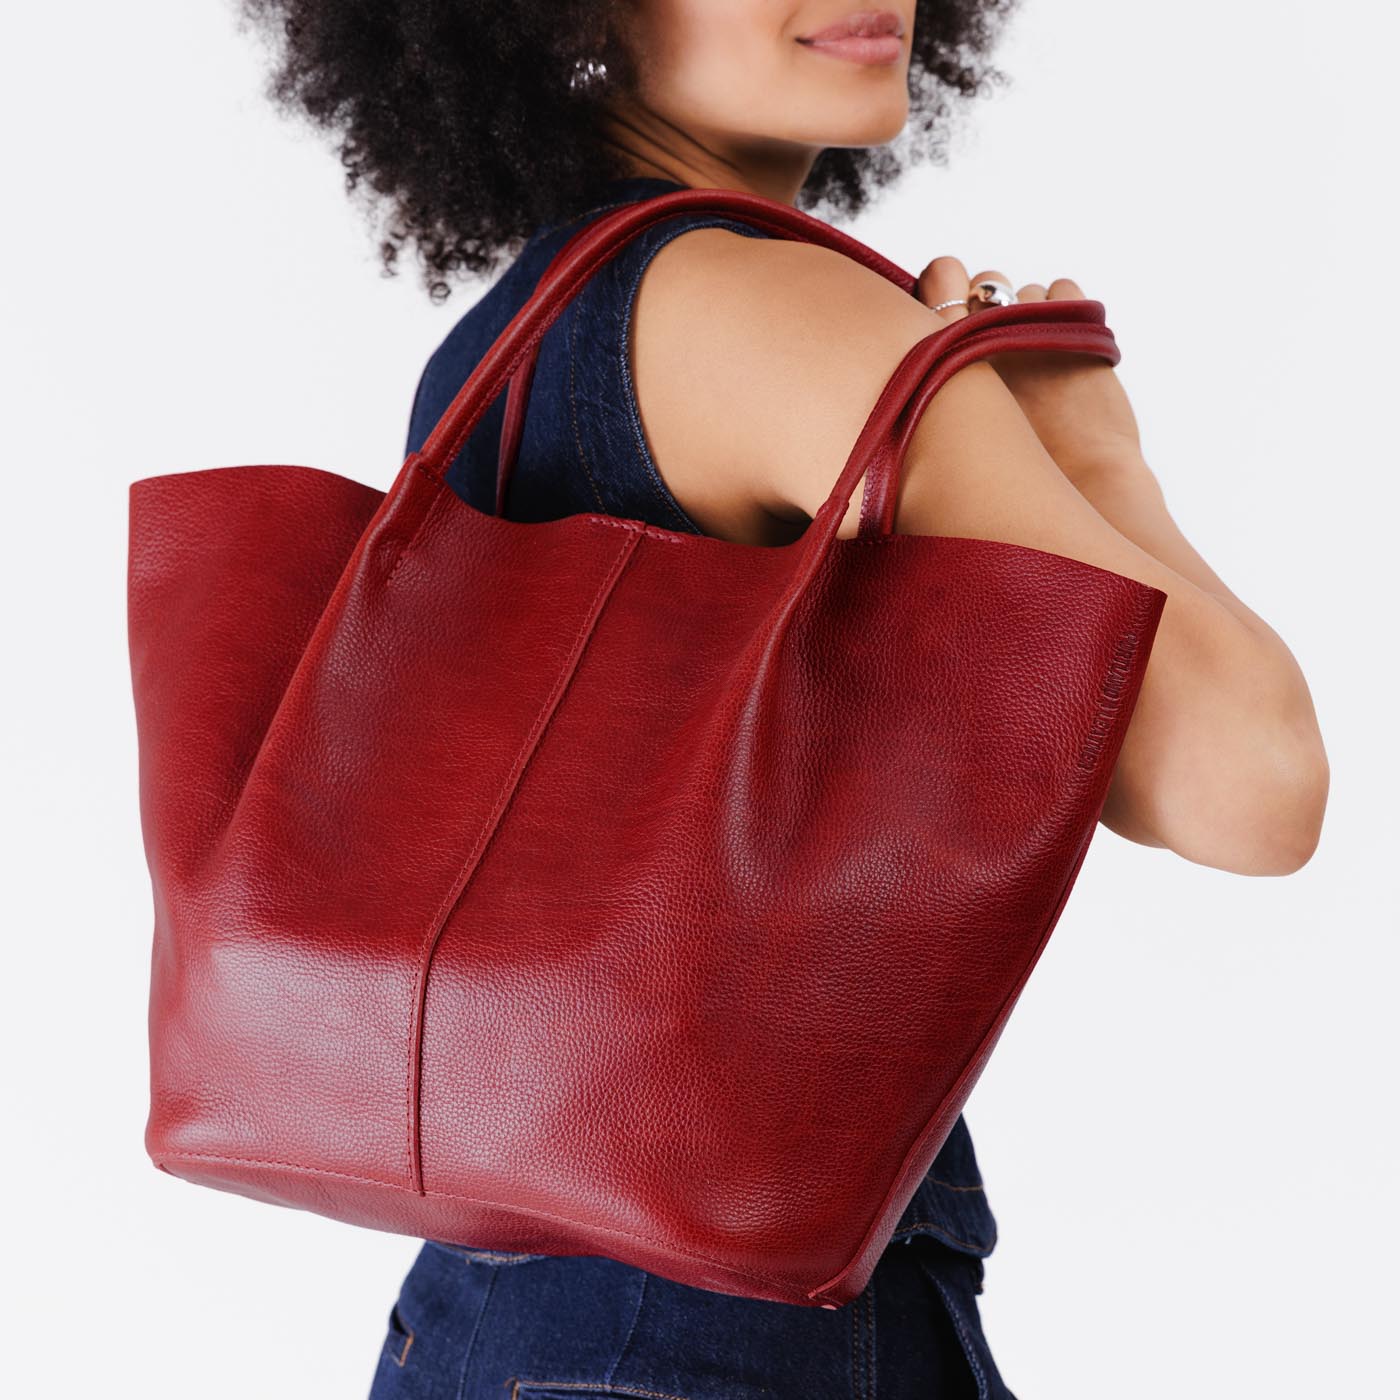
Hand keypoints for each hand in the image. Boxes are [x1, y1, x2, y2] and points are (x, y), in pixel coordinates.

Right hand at [915, 256, 1144, 475]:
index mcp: (942, 348)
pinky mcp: (1077, 319)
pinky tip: (1063, 352)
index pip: (938, 278)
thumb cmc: (1006, 475)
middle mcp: (985, 324)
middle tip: (1002, 347)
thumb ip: (935, 380)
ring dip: (1032, 317)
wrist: (1076, 489)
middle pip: (986, 281)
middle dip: (991, 302)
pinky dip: (1067, 311)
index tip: (959, 321)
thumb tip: (937, 351)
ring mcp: (1032, 319)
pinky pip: (1065, 290)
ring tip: (1038, 365)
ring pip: (1028, 293)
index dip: (948, 293)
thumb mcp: (950, 429)